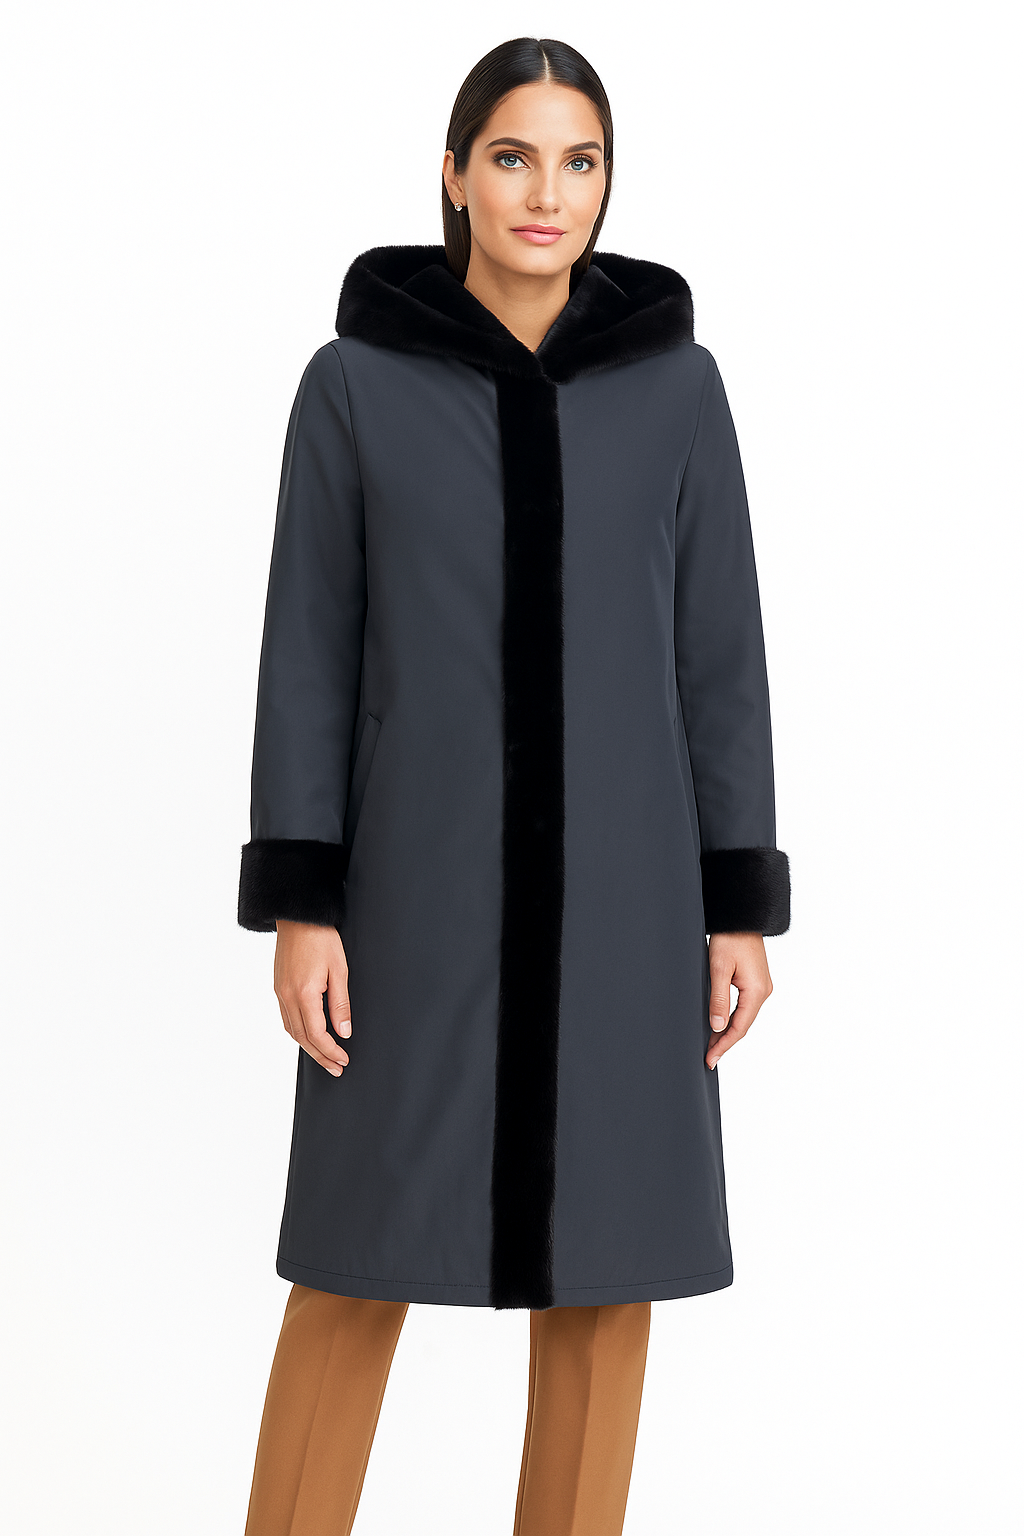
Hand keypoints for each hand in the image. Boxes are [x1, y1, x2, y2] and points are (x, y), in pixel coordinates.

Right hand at [273, 920, 351, 1076]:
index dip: (331, 1051)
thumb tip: (343, 1032)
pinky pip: (286, 1018)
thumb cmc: (321, 938)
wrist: (298, 918)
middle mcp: (287, 996)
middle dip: (320, 1056)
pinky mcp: (278, 987)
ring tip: (325, 1058)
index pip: (317, 1034)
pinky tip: (309, 1036)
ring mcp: (279, 992)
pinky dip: (298, 1033)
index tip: (343, 1059)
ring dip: (308, 1047)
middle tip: (336, 1068)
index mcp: (304, 993)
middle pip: (302, 1038)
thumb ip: (341, 1004)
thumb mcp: (340, 970)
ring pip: (291, 1031)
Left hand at [706, 932, 772, 1070]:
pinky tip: (721, 1024)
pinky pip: (745, 1007)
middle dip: (725, 1042)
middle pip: (743, 1025)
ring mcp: (761, 986)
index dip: (723, 1045)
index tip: (710, 1059)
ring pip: (744, 1017)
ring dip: (728, 1031)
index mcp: (756, 991)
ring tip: (711, 1045)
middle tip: (708, 1057)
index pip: (739, 1027)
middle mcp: (763, 991)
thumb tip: (717, 1026)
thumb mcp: (718, 969)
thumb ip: (718, 999)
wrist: (740, 916)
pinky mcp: (756, 981)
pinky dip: (733, 1018)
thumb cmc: (730, 938)